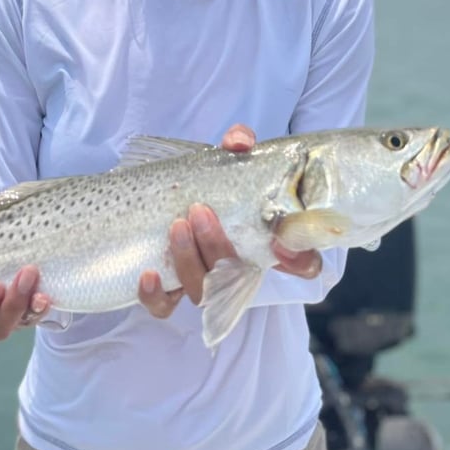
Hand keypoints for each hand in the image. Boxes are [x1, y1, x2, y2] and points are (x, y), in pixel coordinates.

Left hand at [137, 123, 323, 319]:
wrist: (172, 196)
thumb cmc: (213, 183)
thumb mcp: (228, 161)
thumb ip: (238, 147)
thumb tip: (238, 143)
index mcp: (265, 242)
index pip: (301, 264)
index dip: (299, 261)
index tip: (283, 244)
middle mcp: (238, 268)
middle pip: (237, 276)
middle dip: (217, 245)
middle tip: (199, 210)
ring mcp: (205, 282)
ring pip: (202, 290)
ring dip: (189, 260)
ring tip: (177, 226)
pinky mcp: (170, 291)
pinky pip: (165, 307)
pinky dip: (156, 295)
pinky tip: (148, 274)